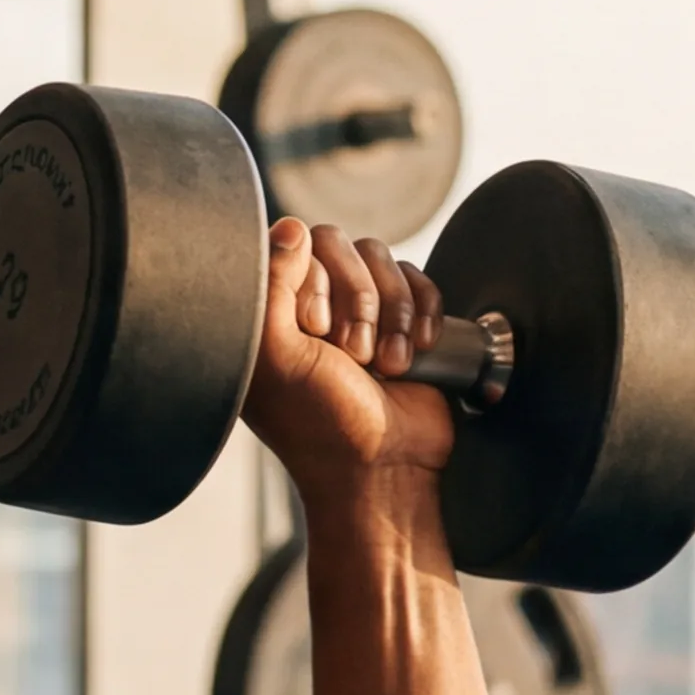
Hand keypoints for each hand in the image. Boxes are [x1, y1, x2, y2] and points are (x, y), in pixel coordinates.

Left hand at [240, 215, 453, 487]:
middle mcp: (311, 305)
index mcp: (270, 313)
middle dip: (359, 300)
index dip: (315, 282)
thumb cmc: (324, 423)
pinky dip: (423, 312)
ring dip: (393, 313)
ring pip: (383, 258)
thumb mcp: (281, 358)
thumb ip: (272, 287)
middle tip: (356, 353)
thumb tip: (290, 226)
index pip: (294, 246)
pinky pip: (418, 279)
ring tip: (389, 365)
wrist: (386, 467)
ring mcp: (361, 310)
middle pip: (342, 245)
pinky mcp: (405, 319)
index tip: (317, 333)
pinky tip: (419, 352)